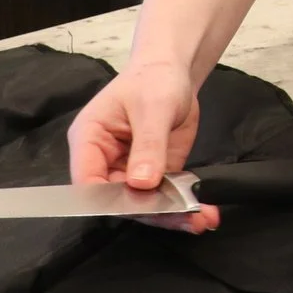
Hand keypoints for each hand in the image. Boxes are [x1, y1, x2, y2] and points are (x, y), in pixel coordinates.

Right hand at [68, 58, 218, 232]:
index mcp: (89, 140)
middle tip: (186, 218)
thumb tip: (142, 183)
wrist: (174, 72)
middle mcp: (104, 162)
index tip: (141, 208)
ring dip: (172, 214)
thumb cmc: (153, 79)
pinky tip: (205, 213)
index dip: (110, 200)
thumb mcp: (153, 107)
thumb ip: (148, 144)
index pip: (88, 182)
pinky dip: (184, 206)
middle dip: (151, 211)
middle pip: (118, 199)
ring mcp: (129, 171)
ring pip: (144, 203)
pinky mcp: (154, 175)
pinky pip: (164, 196)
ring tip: (202, 220)